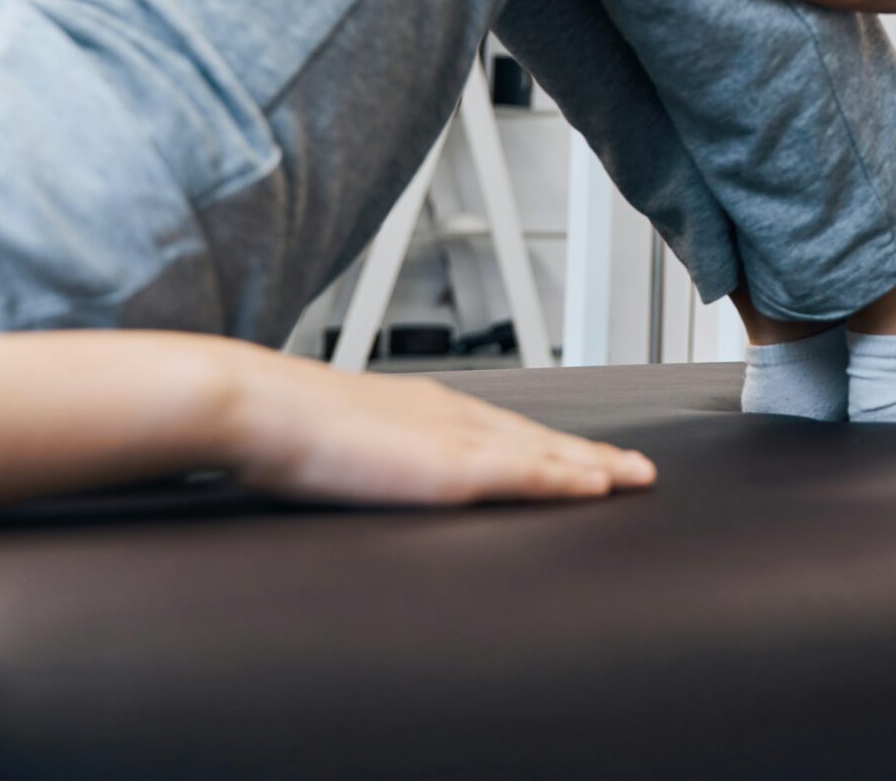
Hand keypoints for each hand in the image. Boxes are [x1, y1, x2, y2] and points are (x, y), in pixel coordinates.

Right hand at [222, 346, 656, 506]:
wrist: (261, 407)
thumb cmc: (279, 426)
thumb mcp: (333, 437)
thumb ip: (360, 450)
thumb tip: (354, 465)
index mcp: (423, 406)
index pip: (501, 427)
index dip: (545, 443)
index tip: (578, 453)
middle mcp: (451, 415)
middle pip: (537, 436)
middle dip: (587, 453)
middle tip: (634, 467)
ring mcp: (455, 438)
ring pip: (544, 452)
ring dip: (593, 466)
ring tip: (635, 477)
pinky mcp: (452, 466)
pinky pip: (526, 473)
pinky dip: (565, 479)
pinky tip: (598, 488)